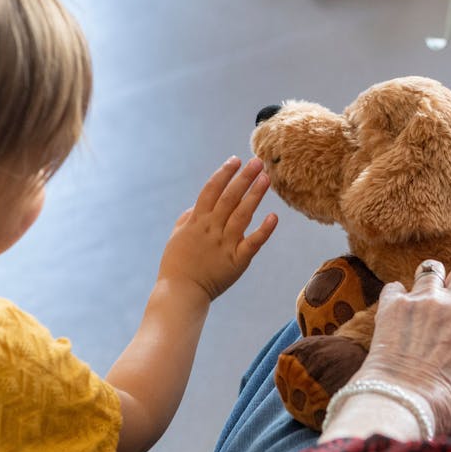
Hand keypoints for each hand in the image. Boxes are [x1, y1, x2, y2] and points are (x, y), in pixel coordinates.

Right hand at [157, 157, 276, 302]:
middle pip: (229, 197)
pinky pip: (253, 242)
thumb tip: (197, 206)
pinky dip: (264, 230)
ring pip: (242, 214)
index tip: (235, 159)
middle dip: (244, 178)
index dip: (224, 173)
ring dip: (255, 195)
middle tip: (258, 162)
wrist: (181, 292)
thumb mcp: (177, 237)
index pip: (211, 190)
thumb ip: (188, 218)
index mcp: (196, 221)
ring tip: (266, 179)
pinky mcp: (237, 261)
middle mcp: (212, 229)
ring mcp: (225, 244)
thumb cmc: (176, 265)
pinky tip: (274, 216)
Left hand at [355, 260, 450, 434]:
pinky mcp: (396, 303)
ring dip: (427, 279)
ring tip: (421, 294)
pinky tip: (393, 310)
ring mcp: (427, 301)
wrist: (403, 405)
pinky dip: (395, 295)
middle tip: (448, 293)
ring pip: (432, 267)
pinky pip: (395, 285)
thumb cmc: (439, 405)